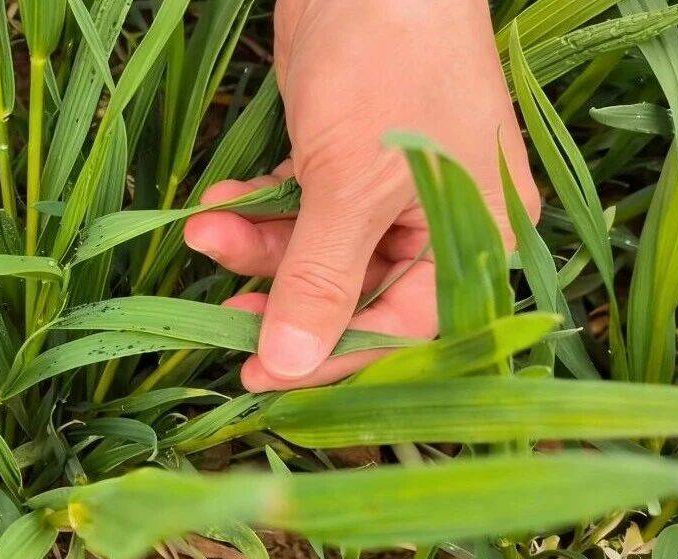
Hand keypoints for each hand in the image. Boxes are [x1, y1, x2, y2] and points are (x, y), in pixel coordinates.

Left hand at [185, 0, 539, 390]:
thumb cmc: (386, 61)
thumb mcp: (350, 183)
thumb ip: (319, 278)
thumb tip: (288, 365)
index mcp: (474, 234)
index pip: (405, 328)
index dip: (331, 358)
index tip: (261, 377)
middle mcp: (439, 221)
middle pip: (354, 295)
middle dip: (281, 296)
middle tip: (219, 315)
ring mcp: (388, 190)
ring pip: (317, 253)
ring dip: (255, 249)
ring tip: (203, 231)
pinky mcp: (343, 161)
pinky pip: (299, 211)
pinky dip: (258, 211)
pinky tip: (215, 206)